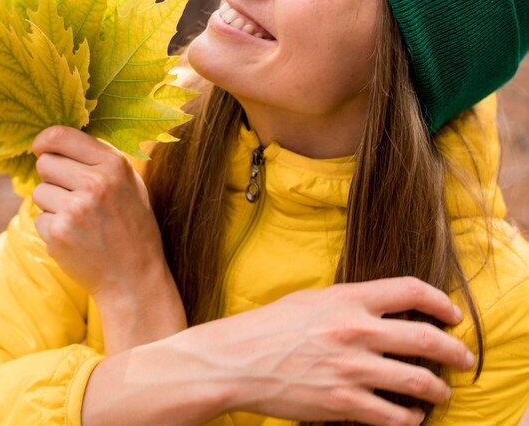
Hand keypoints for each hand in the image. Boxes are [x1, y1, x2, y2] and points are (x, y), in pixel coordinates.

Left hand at [32, 126, 185, 350]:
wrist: (134, 277)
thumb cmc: (133, 226)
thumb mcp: (131, 184)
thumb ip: (101, 160)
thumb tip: (61, 141)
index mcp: (113, 165)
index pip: (61, 136)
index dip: (45, 140)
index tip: (41, 147)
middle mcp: (94, 183)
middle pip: (45, 163)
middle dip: (52, 176)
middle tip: (72, 193)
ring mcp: (74, 209)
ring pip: (39, 192)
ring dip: (52, 204)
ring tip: (79, 219)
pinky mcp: (58, 233)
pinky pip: (39, 219)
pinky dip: (53, 228)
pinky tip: (76, 238)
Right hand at [171, 277, 473, 425]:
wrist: (238, 359)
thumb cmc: (270, 326)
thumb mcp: (311, 300)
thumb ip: (349, 303)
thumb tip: (382, 311)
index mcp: (348, 299)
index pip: (410, 291)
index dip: (440, 301)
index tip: (452, 314)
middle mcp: (357, 331)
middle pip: (426, 339)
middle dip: (455, 351)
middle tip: (464, 357)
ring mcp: (353, 369)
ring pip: (418, 381)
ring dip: (438, 389)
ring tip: (441, 391)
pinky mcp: (345, 404)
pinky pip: (395, 416)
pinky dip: (412, 418)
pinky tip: (412, 415)